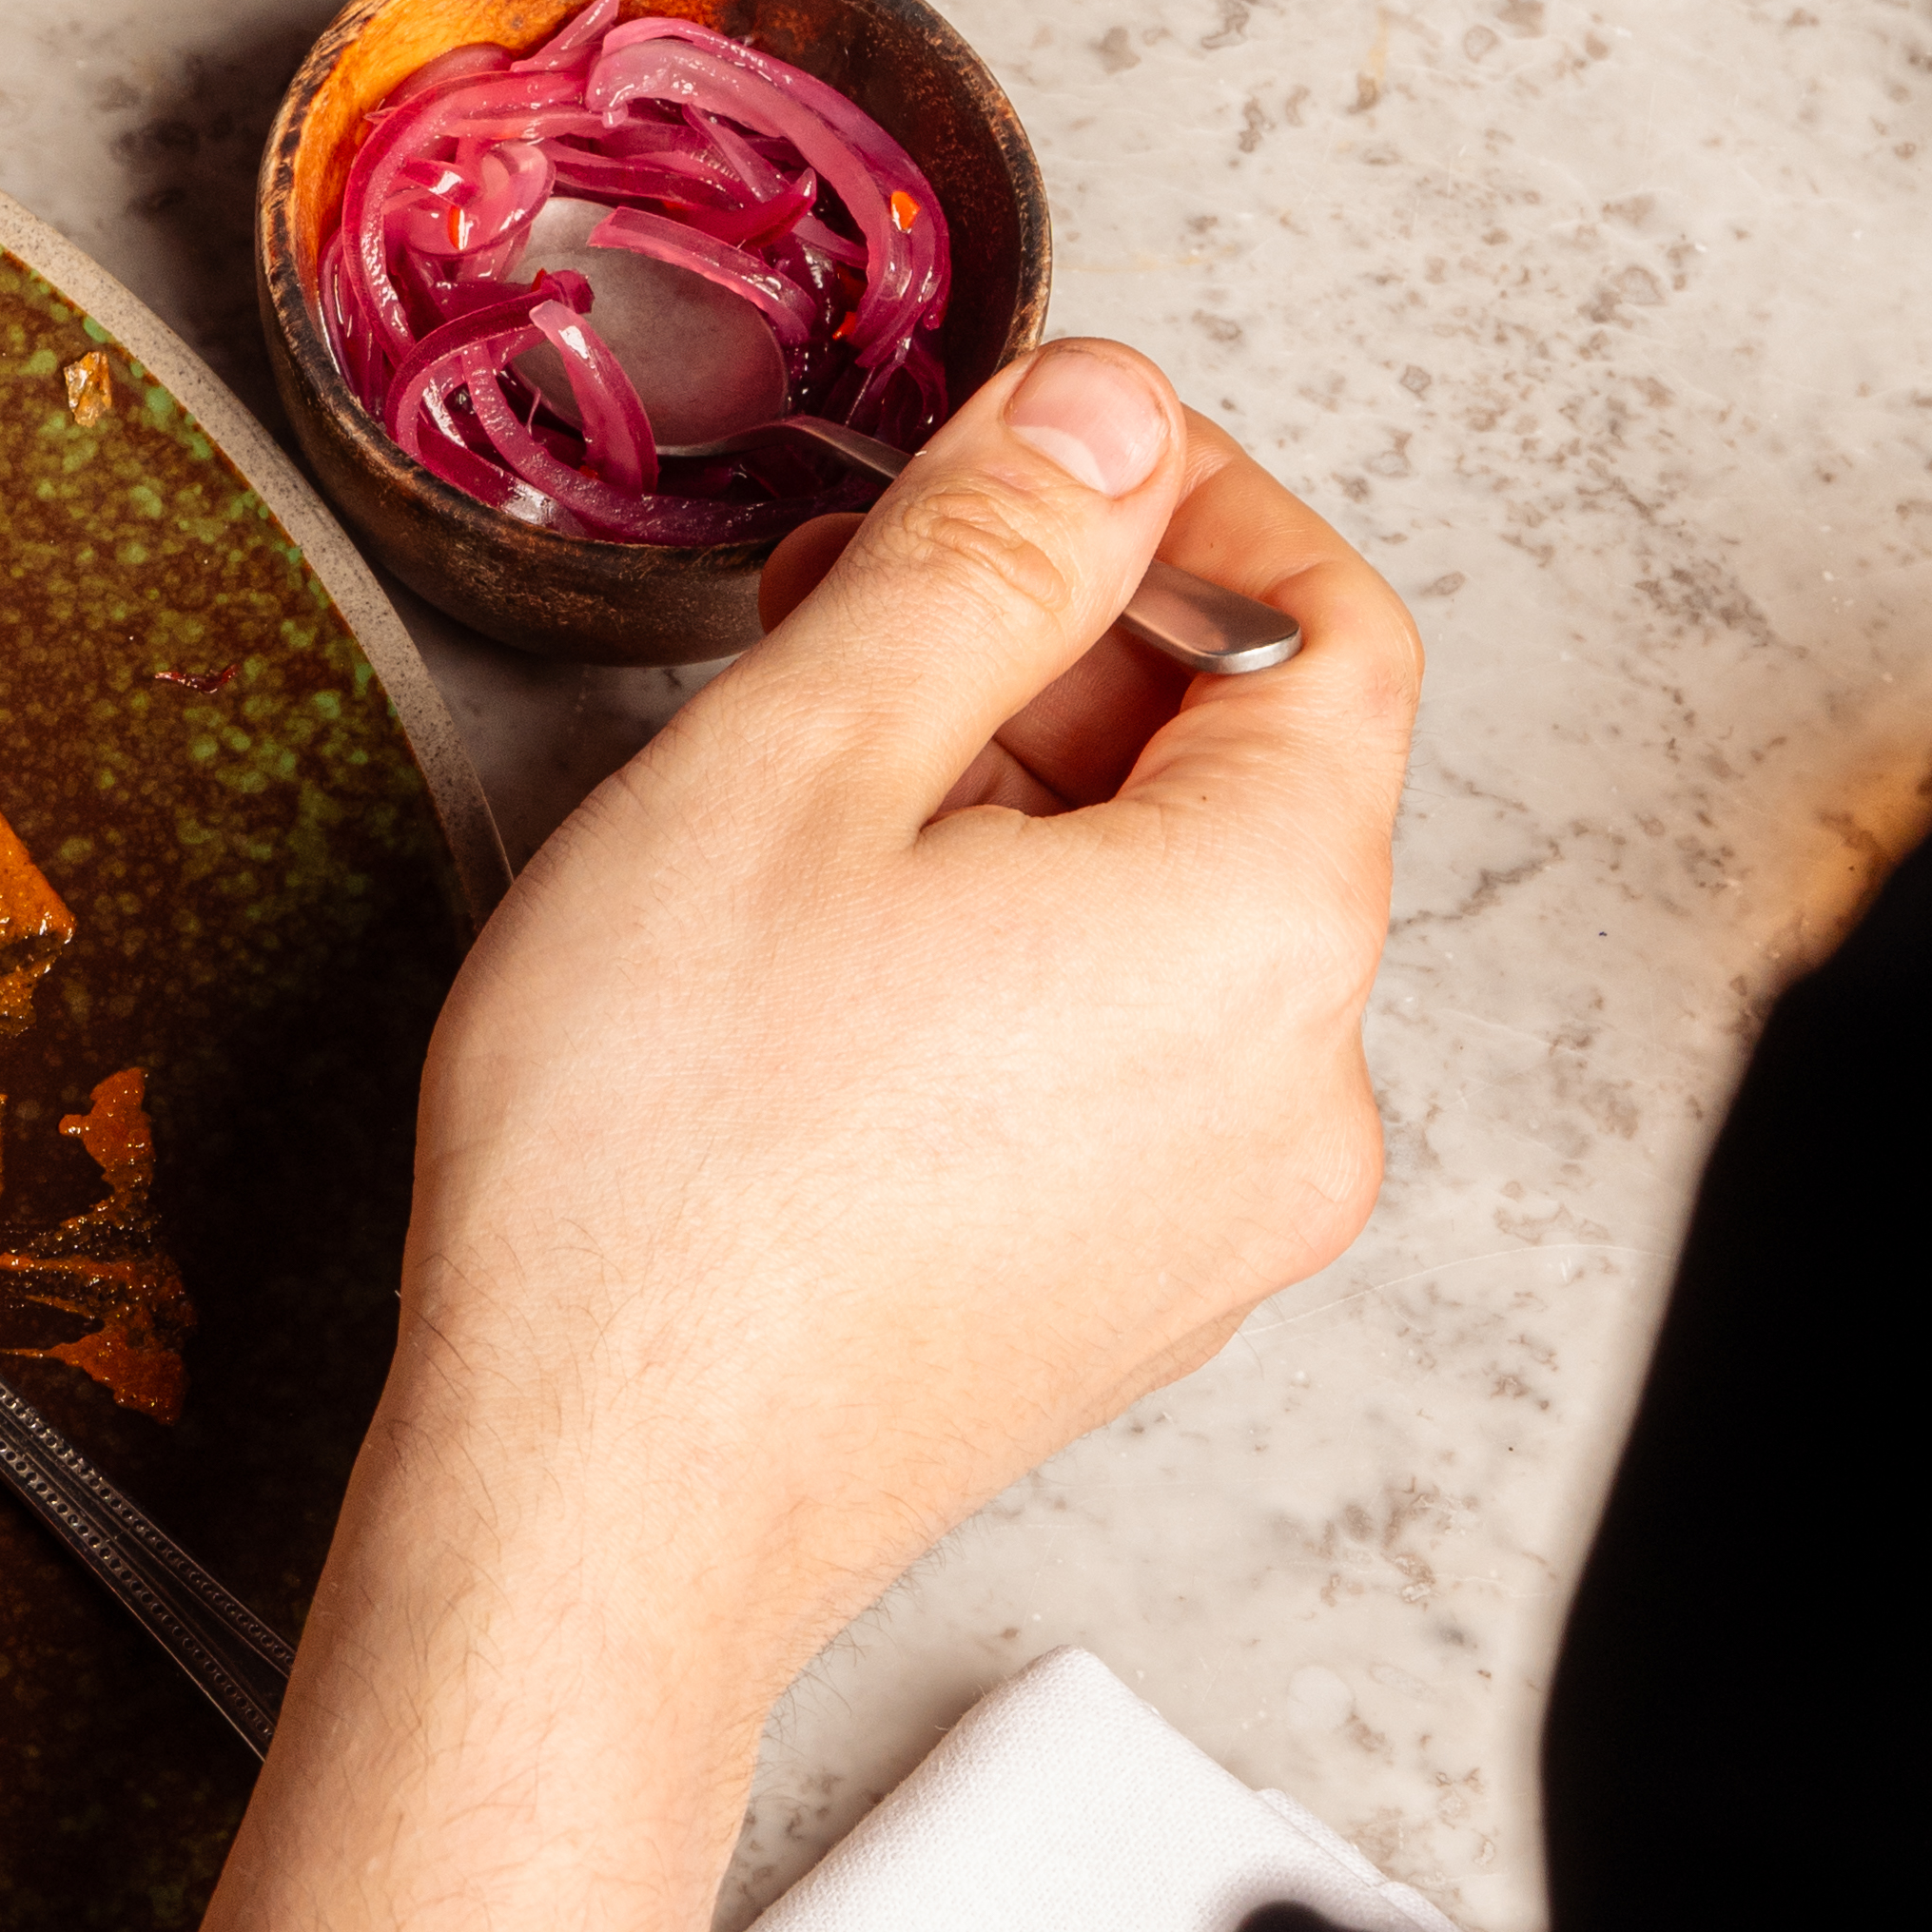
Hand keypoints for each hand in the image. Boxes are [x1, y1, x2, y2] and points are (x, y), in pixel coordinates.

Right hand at [393, 340, 1414, 1708]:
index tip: (1016, 454)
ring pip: (1167, 907)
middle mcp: (1300, 1087)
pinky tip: (815, 948)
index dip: (1176, 497)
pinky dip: (1005, 941)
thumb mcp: (796, 761)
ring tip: (791, 780)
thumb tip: (1107, 412)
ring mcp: (1224, 1216)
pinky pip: (1120, 1045)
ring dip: (1010, 789)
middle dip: (1056, 640)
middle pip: (1248, 767)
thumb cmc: (664, 1170)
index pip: (1333, 625)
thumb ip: (981, 554)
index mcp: (1264, 930)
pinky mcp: (1129, 1294)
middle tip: (838, 600)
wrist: (598, 1519)